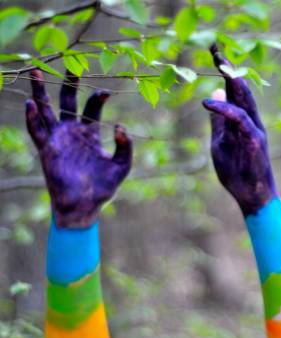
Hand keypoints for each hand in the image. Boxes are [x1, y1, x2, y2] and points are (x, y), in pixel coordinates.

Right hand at [25, 70, 132, 227]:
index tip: (105, 92)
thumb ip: (125, 147)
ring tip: (36, 72)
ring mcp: (58, 140)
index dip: (97, 98)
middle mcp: (72, 133)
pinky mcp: (47, 150)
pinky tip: (30, 104)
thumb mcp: (121, 166)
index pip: (92, 109)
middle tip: (70, 64)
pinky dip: (33, 118)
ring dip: (41, 93)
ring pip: (46, 111)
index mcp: (90, 135)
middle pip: (67, 103)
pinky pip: (37, 131)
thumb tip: (120, 126)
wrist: (84, 206)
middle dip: (68, 85)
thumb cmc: (103, 188)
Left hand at [202, 44, 276, 215]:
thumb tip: (212, 95)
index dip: (225, 72)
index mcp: (242, 120)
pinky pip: (240, 120)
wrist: (252, 196)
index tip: (215, 54)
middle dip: (230, 69)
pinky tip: (210, 102)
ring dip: (234, 81)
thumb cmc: (237, 172)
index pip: (234, 91)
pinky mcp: (254, 141)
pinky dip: (225, 109)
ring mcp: (254, 129)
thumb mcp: (220, 142)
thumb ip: (218, 121)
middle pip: (241, 90)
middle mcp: (250, 121)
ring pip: (246, 100)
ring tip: (221, 65)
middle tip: (217, 50)